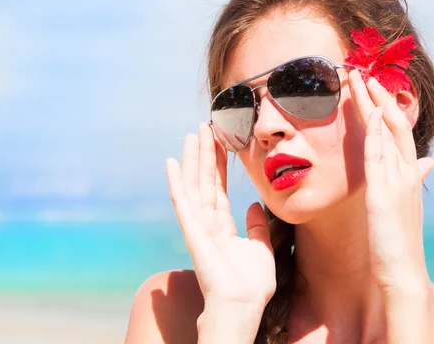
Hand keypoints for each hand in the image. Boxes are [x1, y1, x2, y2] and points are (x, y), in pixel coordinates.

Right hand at [165, 122, 275, 310]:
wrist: (243, 306)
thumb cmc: (251, 284)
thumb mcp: (261, 247)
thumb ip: (257, 226)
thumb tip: (254, 206)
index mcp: (222, 226)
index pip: (218, 188)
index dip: (218, 165)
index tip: (220, 142)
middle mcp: (207, 222)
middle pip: (204, 181)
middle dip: (205, 154)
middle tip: (204, 128)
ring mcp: (198, 226)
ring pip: (193, 185)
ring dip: (192, 159)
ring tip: (192, 135)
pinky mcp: (193, 232)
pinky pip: (183, 202)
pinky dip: (177, 182)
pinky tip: (172, 163)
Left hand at [349, 70, 433, 291]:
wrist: (404, 272)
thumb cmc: (400, 240)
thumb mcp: (408, 204)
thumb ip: (415, 178)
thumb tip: (429, 161)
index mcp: (409, 173)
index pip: (398, 132)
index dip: (386, 108)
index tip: (374, 89)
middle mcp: (407, 172)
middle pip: (393, 124)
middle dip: (378, 96)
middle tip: (363, 72)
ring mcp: (397, 180)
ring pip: (385, 132)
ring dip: (372, 104)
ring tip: (359, 79)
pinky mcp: (385, 194)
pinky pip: (379, 157)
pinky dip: (374, 134)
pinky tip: (368, 115)